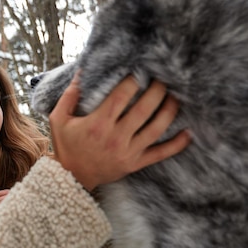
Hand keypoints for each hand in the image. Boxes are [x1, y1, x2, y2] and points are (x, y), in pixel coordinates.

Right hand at [49, 74, 190, 190]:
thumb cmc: (66, 146)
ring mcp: (128, 151)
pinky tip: (188, 132)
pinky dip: (176, 144)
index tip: (141, 69)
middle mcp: (115, 137)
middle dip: (156, 90)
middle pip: (143, 109)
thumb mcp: (59, 119)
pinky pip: (160, 154)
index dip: (133, 81)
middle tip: (164, 78)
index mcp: (98, 124)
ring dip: (169, 110)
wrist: (70, 178)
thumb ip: (70, 95)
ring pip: (156, 128)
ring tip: (176, 96)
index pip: (121, 96)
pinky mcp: (135, 163)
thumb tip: (83, 72)